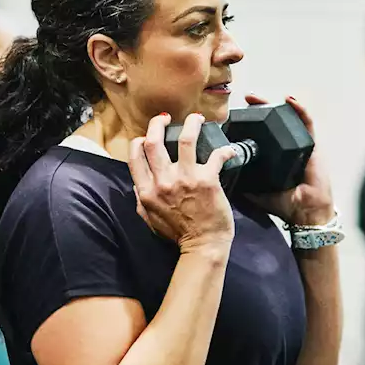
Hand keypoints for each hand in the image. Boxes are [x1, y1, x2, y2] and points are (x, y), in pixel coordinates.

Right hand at [129, 112, 238, 253]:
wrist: (203, 246)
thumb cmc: (178, 234)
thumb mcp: (150, 218)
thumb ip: (141, 199)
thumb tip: (138, 183)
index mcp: (147, 191)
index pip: (135, 156)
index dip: (139, 140)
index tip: (146, 136)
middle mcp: (163, 182)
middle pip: (154, 142)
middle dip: (158, 123)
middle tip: (166, 118)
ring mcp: (186, 179)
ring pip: (185, 139)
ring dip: (192, 123)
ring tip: (197, 118)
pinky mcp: (208, 181)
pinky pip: (216, 155)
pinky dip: (225, 149)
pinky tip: (229, 150)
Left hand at [240, 94, 333, 225]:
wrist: (306, 212)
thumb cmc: (285, 203)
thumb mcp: (256, 192)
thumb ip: (241, 184)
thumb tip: (218, 178)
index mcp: (270, 157)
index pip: (258, 134)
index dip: (247, 123)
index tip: (232, 115)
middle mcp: (283, 148)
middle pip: (270, 122)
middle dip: (258, 108)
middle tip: (246, 99)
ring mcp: (298, 144)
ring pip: (286, 118)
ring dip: (273, 105)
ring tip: (258, 97)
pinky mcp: (312, 144)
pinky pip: (307, 123)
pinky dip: (299, 110)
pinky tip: (290, 100)